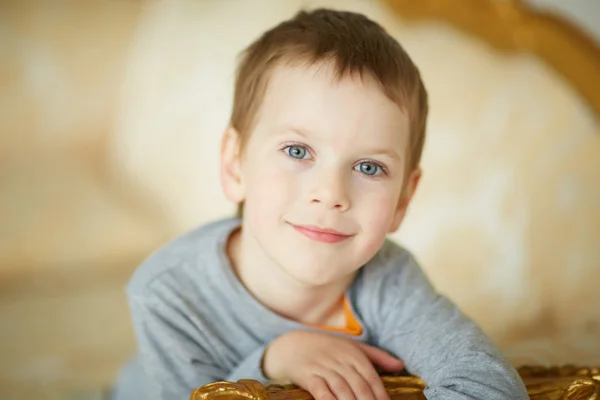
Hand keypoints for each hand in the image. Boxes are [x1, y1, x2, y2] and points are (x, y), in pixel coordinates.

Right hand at [262, 330, 403, 399]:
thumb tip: (401, 366)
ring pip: (342, 389)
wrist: (293, 344)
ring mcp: (323, 367)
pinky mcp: (308, 375)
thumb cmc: (328, 348)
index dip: (381, 396)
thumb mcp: (352, 346)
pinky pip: (320, 390)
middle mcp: (340, 360)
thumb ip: (377, 357)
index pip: (372, 378)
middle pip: (359, 386)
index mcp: (354, 354)